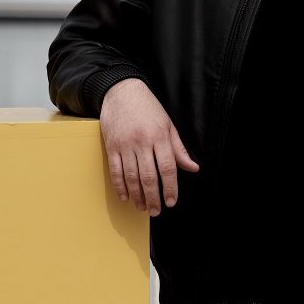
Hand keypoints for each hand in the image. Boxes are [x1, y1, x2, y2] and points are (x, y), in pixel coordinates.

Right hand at [99, 78, 198, 215]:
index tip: (171, 202)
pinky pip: (115, 171)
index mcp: (159, 136)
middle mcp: (142, 142)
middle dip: (153, 197)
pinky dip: (120, 186)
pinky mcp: (111, 146)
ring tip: (142, 207)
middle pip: (148, 176)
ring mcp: (125, 145)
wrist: (121, 92)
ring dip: (137, 195)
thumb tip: (193, 168)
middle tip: (156, 211)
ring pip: (131, 177)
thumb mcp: (168, 125)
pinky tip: (125, 196)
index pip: (167, 167)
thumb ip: (179, 149)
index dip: (170, 187)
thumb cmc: (148, 108)